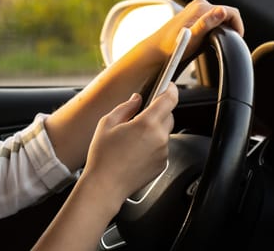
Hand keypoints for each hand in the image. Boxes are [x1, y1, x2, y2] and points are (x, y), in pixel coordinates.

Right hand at [80, 82, 178, 206]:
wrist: (105, 187)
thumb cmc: (103, 157)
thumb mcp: (107, 124)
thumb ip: (126, 107)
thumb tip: (137, 99)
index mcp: (147, 124)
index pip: (169, 99)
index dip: (170, 89)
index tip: (168, 85)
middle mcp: (160, 137)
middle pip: (168, 115)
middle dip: (158, 111)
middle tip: (140, 116)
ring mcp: (163, 152)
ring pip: (165, 132)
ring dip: (154, 130)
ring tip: (133, 139)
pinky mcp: (162, 163)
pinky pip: (162, 147)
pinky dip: (153, 145)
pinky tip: (136, 151)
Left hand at [142, 0, 243, 62]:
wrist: (157, 50)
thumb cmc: (172, 47)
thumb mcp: (193, 38)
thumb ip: (208, 23)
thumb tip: (222, 11)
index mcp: (202, 7)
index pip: (232, 12)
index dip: (238, 27)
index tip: (237, 40)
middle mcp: (200, 5)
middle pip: (227, 14)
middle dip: (230, 28)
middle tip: (224, 44)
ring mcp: (197, 9)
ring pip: (220, 18)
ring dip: (222, 29)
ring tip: (214, 43)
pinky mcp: (194, 15)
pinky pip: (212, 20)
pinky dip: (215, 29)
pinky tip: (207, 40)